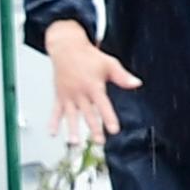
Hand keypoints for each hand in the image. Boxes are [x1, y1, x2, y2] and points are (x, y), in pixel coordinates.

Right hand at [45, 21, 139, 142]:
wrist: (66, 48)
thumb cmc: (88, 56)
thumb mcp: (109, 63)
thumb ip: (122, 76)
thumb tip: (136, 83)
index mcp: (93, 86)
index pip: (103, 105)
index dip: (109, 118)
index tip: (113, 129)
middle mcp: (80, 92)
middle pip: (88, 113)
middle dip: (94, 128)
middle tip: (99, 141)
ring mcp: (68, 95)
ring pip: (71, 115)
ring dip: (72, 129)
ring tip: (75, 142)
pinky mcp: (59, 96)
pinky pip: (56, 111)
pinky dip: (53, 122)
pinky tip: (53, 133)